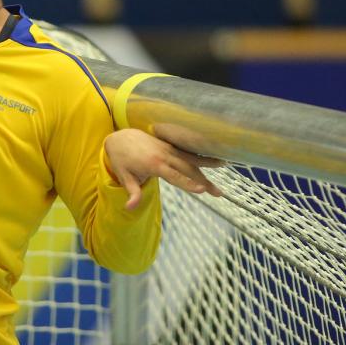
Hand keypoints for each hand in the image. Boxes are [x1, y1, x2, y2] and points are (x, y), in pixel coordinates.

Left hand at [103, 128, 223, 209]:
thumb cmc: (122, 159)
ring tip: (224, 168)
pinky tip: (215, 158)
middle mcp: (164, 155)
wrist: (121, 137)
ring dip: (207, 165)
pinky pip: (188, 152)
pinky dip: (201, 155)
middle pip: (188, 169)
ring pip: (191, 159)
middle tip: (219, 193)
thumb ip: (132, 192)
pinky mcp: (171, 146)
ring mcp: (169, 149)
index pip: (174, 176)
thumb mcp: (124, 176)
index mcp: (154, 164)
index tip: (202, 190)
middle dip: (203, 181)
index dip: (188, 184)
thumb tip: (129, 209)